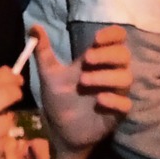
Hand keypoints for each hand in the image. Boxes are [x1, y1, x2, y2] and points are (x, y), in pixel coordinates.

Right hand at [0, 68, 23, 158]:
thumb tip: (7, 71)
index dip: (7, 75)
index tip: (14, 77)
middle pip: (3, 94)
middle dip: (15, 91)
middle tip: (16, 93)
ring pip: (8, 118)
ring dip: (8, 118)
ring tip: (0, 120)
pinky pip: (6, 139)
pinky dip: (4, 137)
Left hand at [35, 25, 131, 157]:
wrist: (61, 131)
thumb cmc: (60, 99)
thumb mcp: (49, 74)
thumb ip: (43, 51)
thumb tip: (33, 26)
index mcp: (98, 60)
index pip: (117, 39)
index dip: (112, 35)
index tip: (96, 38)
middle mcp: (111, 73)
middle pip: (124, 54)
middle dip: (107, 54)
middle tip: (87, 59)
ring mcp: (116, 92)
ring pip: (126, 77)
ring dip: (107, 76)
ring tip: (84, 81)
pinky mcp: (117, 112)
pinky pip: (126, 104)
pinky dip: (115, 99)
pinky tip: (100, 100)